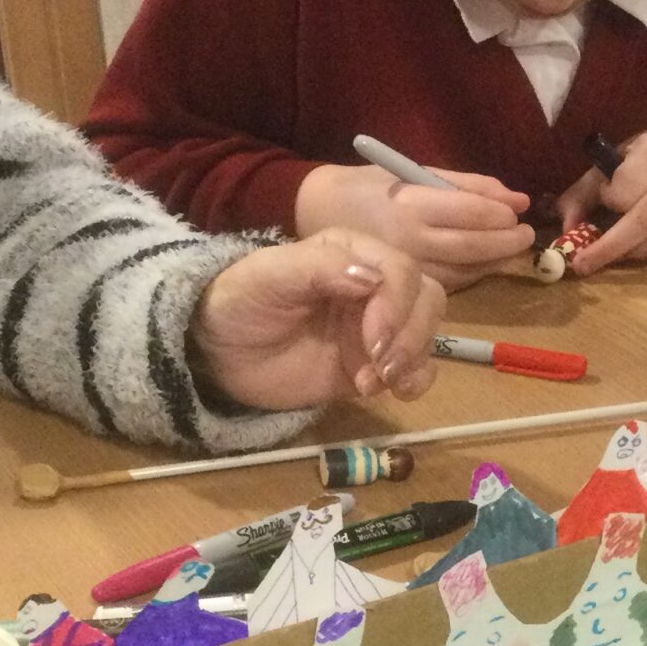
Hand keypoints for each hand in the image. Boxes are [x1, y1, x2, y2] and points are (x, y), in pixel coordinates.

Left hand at [189, 235, 443, 409]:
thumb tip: (372, 278)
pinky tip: (391, 392)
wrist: (218, 354)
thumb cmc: (239, 303)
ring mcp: (376, 326)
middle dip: (410, 334)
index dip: (396, 306)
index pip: (400, 270)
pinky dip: (416, 380)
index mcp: (351, 253)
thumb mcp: (268, 276)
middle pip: (426, 298)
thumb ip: (320, 268)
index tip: (374, 342)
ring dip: (413, 358)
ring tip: (375, 382)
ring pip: (427, 330)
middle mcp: (372, 285)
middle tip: (378, 367)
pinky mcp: (375, 364)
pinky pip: (419, 368)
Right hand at [294, 161, 532, 285]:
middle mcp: (409, 241)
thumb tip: (519, 199)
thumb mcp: (414, 172)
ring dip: (494, 262)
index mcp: (410, 204)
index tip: (519, 212)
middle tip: (526, 235)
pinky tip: (481, 263)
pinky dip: (471, 274)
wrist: (315, 214)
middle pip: (472, 247)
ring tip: (509, 248)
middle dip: (507, 243)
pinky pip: (447, 285)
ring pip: (464, 272)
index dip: (501, 215)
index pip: (471, 213)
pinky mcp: (400, 290)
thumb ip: (467, 185)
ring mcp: (404, 270)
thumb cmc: (367, 187)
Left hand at [568, 129, 646, 272]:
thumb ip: (584, 193)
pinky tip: (633, 250)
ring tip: (610, 254)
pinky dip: (646, 254)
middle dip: (609, 246)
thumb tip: (565, 230)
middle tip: (582, 264)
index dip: (611, 198)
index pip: (627, 186)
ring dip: (629, 252)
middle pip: (644, 219)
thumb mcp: (615, 163)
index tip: (605, 198)